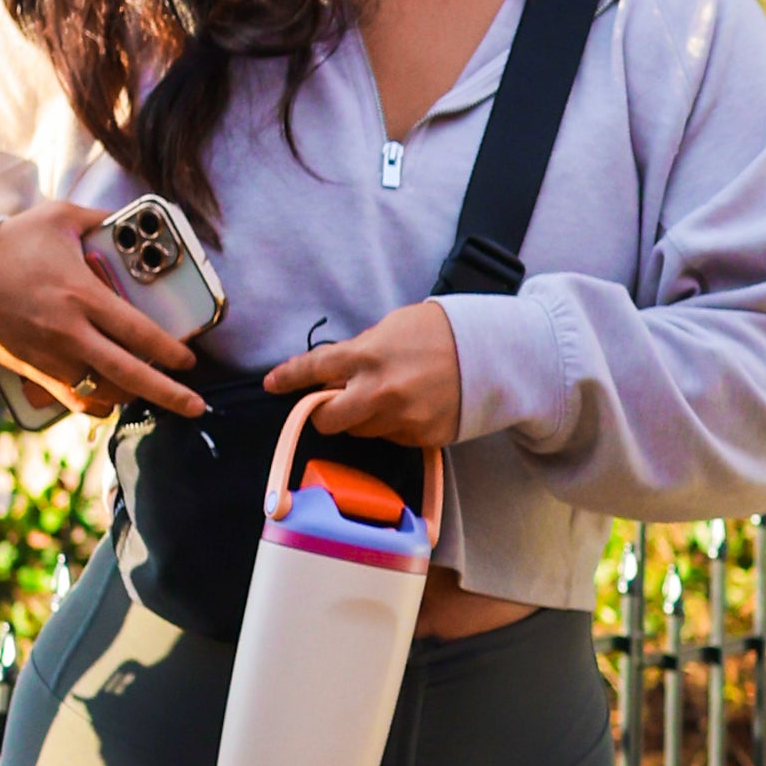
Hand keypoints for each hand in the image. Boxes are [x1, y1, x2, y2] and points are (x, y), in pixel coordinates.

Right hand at [0, 196, 206, 418]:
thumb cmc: (11, 243)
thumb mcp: (58, 217)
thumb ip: (101, 219)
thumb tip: (134, 217)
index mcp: (80, 295)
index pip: (138, 332)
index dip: (170, 351)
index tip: (190, 360)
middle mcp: (68, 333)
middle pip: (128, 374)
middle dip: (168, 394)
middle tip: (196, 406)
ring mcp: (50, 357)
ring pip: (102, 393)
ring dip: (132, 397)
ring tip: (154, 393)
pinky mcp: (33, 371)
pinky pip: (73, 401)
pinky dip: (97, 405)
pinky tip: (114, 399)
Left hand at [265, 301, 464, 445]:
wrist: (493, 354)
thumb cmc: (440, 332)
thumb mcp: (392, 327)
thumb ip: (359, 350)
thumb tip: (335, 371)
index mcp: (366, 357)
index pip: (312, 370)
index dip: (287, 378)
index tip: (273, 384)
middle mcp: (379, 392)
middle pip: (328, 420)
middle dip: (325, 413)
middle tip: (334, 402)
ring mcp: (402, 419)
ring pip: (361, 431)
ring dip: (363, 417)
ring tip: (387, 396)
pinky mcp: (422, 437)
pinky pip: (393, 437)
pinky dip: (394, 424)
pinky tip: (412, 406)